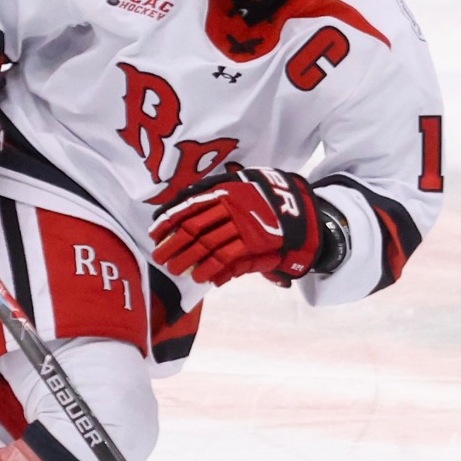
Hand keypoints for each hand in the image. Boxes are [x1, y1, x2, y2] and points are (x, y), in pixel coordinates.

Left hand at [148, 166, 337, 285]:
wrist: (305, 213)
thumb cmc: (270, 199)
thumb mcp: (245, 183)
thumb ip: (216, 188)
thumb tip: (183, 197)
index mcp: (227, 190)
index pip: (189, 206)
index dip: (169, 221)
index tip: (155, 233)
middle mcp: (233, 206)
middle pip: (194, 227)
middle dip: (173, 243)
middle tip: (159, 257)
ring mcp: (244, 225)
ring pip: (207, 245)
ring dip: (188, 259)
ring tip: (175, 270)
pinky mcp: (257, 243)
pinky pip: (227, 258)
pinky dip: (211, 269)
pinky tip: (201, 277)